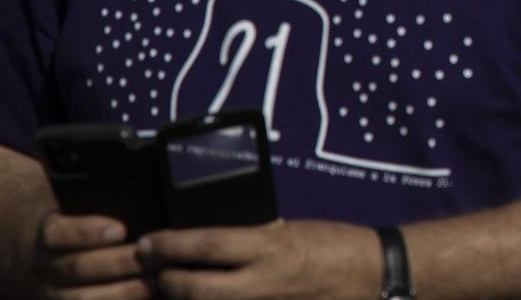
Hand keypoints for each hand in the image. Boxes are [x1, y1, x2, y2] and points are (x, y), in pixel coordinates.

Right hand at [33, 211, 149, 299]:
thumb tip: (137, 208)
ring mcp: (53, 295)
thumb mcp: (77, 217)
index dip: (88, 232)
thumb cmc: (79, 233)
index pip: (59, 234)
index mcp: (48, 237)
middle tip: (153, 257)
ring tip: (156, 281)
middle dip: (119, 263)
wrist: (46, 265)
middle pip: (78, 267)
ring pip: (83, 298)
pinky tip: (149, 298)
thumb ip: (101, 210)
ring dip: (125, 291)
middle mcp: (44, 268)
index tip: (121, 230)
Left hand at [138, 220, 381, 298]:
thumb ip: (251, 237)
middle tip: (151, 271)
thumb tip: (209, 240)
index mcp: (270, 247)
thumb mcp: (289, 229)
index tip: (148, 243)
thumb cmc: (333, 245)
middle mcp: (264, 281)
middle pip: (197, 288)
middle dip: (166, 281)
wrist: (372, 275)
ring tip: (169, 292)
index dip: (171, 245)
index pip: (208, 245)